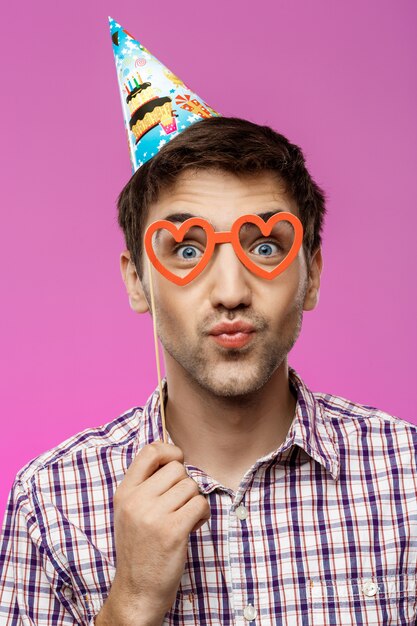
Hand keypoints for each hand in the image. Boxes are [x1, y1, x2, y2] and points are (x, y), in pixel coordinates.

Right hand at [100, 442, 210, 623]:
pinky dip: (202, 515)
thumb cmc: (139, 549)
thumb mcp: (130, 512)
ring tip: (183, 520)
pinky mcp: (172, 531)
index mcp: (124, 493)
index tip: (177, 461)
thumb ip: (145, 485)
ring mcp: (153, 515)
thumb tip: (173, 457)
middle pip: (177, 469)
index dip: (170, 451)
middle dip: (184, 485)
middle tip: (178, 506)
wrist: (137, 592)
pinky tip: (192, 527)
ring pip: (191, 487)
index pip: (150, 451)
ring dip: (194, 502)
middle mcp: (136, 501)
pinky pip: (200, 504)